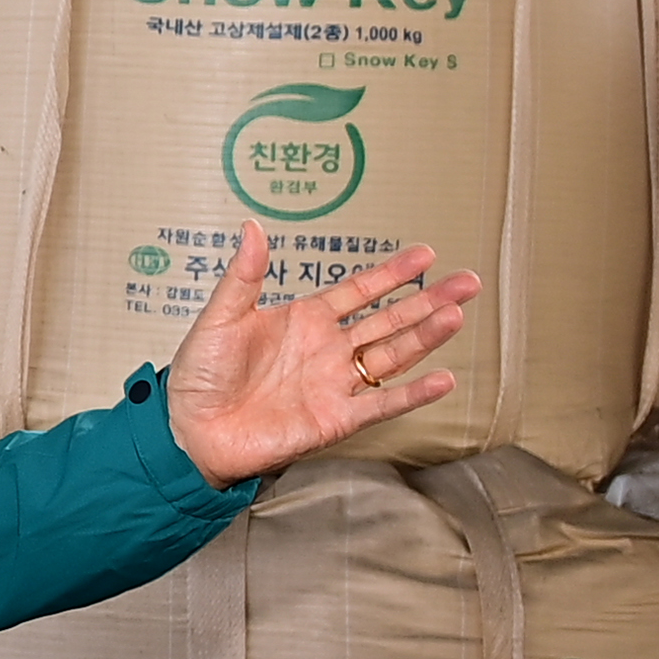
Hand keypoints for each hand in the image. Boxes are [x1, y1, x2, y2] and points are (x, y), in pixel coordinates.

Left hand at [160, 224, 483, 486]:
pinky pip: (382, 405)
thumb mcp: (219, 317)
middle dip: (429, 301)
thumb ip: (244, 276)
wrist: (191, 430)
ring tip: (456, 316)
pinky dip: (413, 394)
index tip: (426, 254)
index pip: (360, 291)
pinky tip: (443, 379)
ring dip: (426, 337)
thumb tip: (253, 228)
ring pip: (393, 356)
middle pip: (390, 320)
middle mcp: (328, 349)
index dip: (392, 273)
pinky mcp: (336, 419)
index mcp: (305, 320)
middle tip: (467, 282)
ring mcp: (336, 384)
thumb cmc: (199, 376)